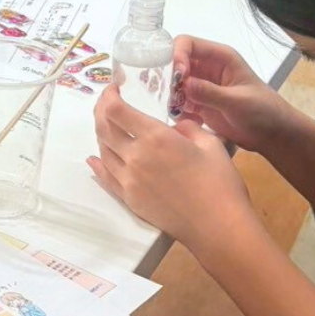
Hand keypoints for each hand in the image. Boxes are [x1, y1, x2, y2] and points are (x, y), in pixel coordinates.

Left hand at [89, 85, 256, 247]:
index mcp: (155, 137)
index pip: (117, 110)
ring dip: (101, 135)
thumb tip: (175, 127)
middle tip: (107, 103)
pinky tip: (94, 158)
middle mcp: (135, 156)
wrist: (218, 227)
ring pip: (102, 151)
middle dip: (101, 111)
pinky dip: (97, 163)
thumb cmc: (220, 183)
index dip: (109, 95)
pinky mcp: (129, 199)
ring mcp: (128, 179)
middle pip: (104, 128)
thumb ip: (188, 128)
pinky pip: (105, 177)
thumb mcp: (210, 143)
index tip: (113, 88)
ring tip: (108, 127)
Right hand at [172, 36, 293, 152]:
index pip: (187, 44)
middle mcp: (207, 68)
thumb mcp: (238, 102)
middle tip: (172, 97)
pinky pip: (178, 102)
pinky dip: (178, 110)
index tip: (178, 77)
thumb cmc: (263, 112)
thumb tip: (182, 84)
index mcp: (220, 57)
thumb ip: (210, 93)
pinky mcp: (198, 103)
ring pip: (173, 83)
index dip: (177, 56)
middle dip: (169, 78)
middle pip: (175, 63)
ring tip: (181, 112)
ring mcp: (201, 86)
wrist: (274, 135)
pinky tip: (190, 121)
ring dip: (172, 96)